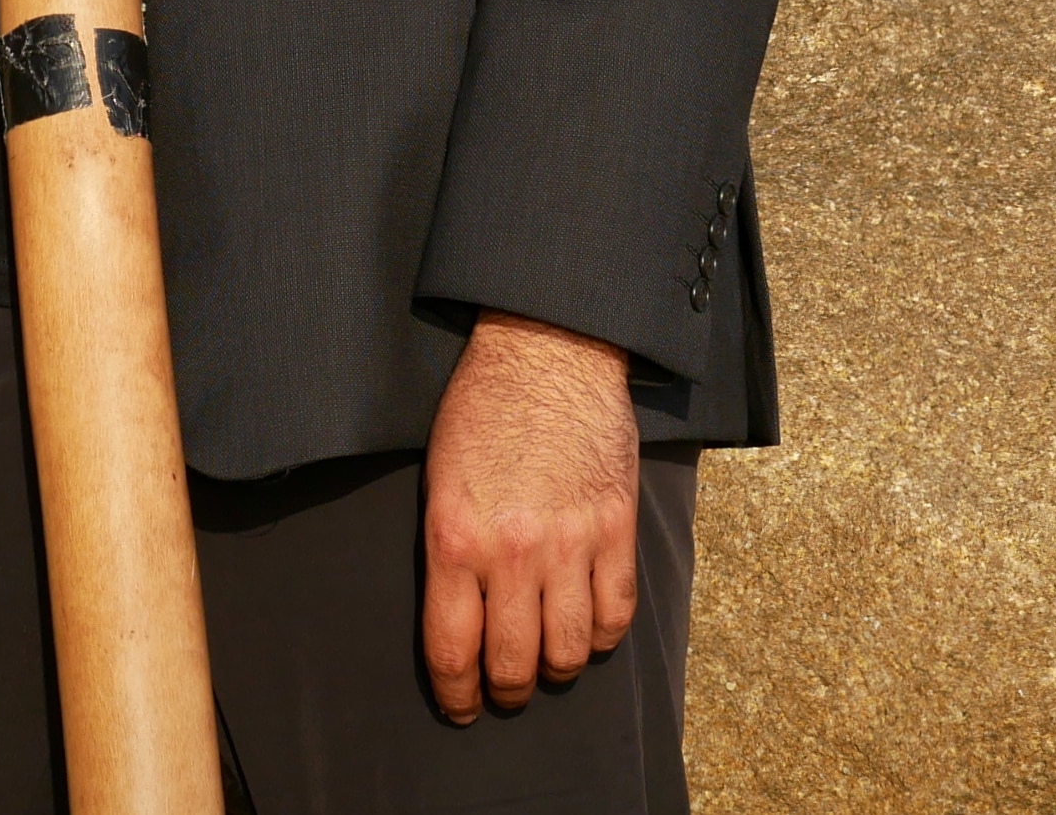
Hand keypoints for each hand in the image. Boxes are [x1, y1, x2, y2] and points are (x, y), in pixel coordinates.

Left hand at [420, 312, 637, 722]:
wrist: (546, 348)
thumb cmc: (482, 408)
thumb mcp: (440, 480)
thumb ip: (449, 552)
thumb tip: (461, 621)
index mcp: (455, 539)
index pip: (452, 650)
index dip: (456, 694)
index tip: (460, 707)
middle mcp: (512, 551)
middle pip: (513, 663)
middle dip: (505, 689)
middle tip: (504, 688)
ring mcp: (571, 542)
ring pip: (569, 650)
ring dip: (555, 668)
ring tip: (547, 660)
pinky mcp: (616, 526)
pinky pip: (615, 612)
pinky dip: (602, 634)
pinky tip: (588, 627)